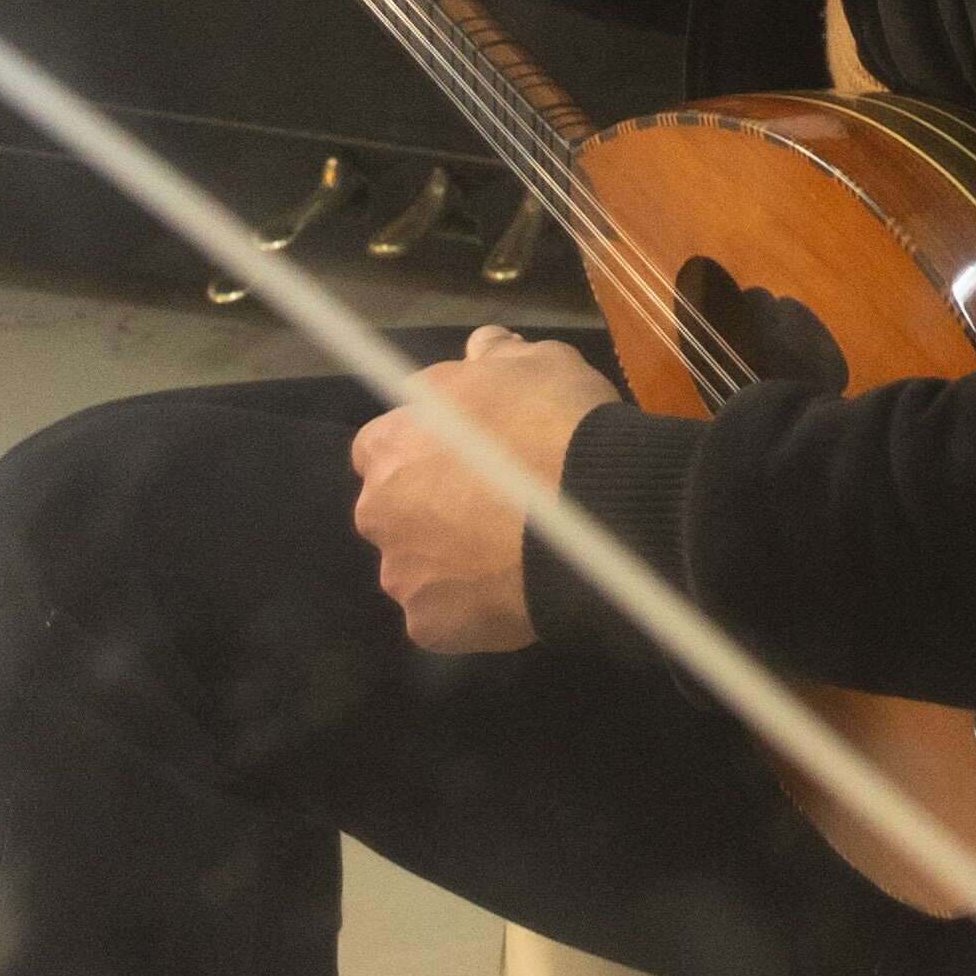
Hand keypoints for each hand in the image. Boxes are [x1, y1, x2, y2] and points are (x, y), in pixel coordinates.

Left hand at [349, 329, 611, 655]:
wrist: (597, 510)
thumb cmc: (556, 425)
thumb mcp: (536, 363)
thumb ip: (496, 358)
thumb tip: (481, 348)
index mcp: (390, 442)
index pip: (384, 446)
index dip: (427, 450)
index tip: (469, 455)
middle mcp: (379, 509)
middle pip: (394, 510)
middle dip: (432, 508)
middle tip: (493, 506)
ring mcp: (402, 574)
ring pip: (418, 567)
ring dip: (451, 561)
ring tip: (511, 556)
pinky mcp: (431, 627)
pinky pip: (447, 616)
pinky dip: (474, 608)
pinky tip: (515, 593)